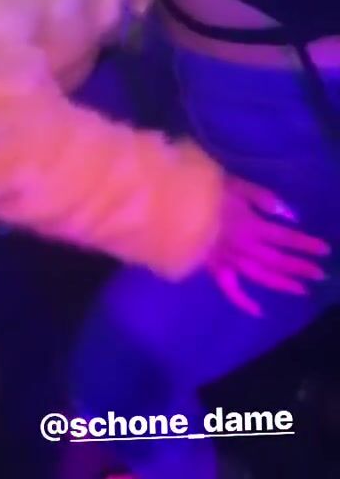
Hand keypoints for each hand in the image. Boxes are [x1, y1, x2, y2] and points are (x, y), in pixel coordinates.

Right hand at [207, 176, 329, 316]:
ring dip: (281, 283)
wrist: (169, 203)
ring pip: (259, 276)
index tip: (324, 250)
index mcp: (249, 224)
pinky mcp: (212, 267)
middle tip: (320, 273)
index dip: (304, 243)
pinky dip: (243, 301)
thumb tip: (289, 215)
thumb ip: (262, 197)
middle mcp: (242, 246)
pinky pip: (229, 288)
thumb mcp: (234, 183)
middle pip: (276, 259)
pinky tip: (257, 310)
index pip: (284, 236)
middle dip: (299, 266)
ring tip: (301, 290)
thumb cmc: (201, 189)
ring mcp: (227, 259)